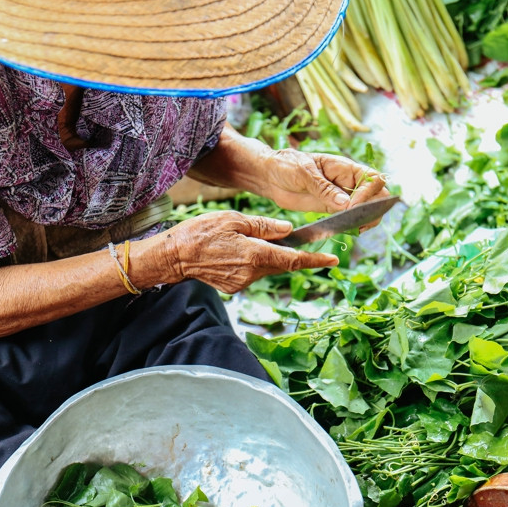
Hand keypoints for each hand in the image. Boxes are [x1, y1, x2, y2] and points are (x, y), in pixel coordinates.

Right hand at [159, 211, 338, 293]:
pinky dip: (254, 262)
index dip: (315, 260)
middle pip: (282, 264)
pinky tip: (240, 252)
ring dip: (270, 257)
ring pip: (267, 269)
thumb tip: (288, 230)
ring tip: (252, 241)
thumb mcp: (233, 220)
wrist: (174, 257)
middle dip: (291, 255)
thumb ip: (263, 226)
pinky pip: (253, 273)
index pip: (293, 259)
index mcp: (254, 254)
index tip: (333, 260)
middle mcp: (251, 273)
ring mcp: (242, 282)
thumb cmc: (200, 233)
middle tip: (298, 242)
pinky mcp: (234, 287)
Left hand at [263, 149, 389, 230]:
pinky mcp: (333, 209)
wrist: (271, 176)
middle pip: (377, 195)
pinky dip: (354, 226)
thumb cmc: (287, 165)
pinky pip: (351, 218)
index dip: (368, 194)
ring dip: (367, 220)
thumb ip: (324, 188)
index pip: (373, 178)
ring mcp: (342, 197)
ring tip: (356, 229)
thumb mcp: (305, 173)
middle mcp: (348, 182)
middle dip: (374, 209)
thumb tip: (346, 204)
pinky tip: (349, 231)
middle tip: (360, 223)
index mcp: (346, 167)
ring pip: (367, 209)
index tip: (350, 206)